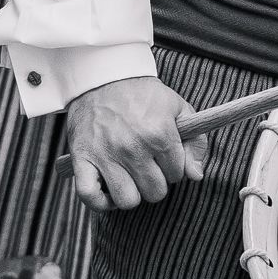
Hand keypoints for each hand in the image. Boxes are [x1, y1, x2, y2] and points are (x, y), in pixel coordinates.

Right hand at [65, 76, 205, 210]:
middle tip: (147, 165)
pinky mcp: (81, 158)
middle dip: (155, 181)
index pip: (177, 175)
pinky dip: (100, 202)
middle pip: (154, 192)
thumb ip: (195, 143)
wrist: (104, 76)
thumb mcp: (178, 108)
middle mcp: (133, 147)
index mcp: (159, 134)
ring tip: (130, 177)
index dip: (173, 167)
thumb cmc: (143, 94)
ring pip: (127, 200)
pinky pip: (89, 196)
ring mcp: (106, 155)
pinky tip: (109, 192)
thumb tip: (195, 176)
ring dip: (131, 193)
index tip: (164, 156)